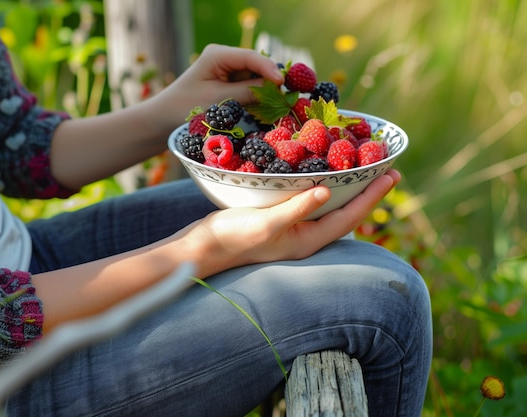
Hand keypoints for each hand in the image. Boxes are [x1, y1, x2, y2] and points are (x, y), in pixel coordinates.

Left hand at [151, 44, 283, 126]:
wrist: (163, 118)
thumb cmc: (185, 107)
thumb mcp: (218, 100)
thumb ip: (247, 92)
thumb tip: (274, 89)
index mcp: (218, 54)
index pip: (250, 57)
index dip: (268, 68)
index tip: (282, 83)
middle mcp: (224, 57)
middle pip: (255, 66)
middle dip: (269, 81)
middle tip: (284, 98)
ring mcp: (226, 70)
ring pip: (254, 78)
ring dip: (263, 91)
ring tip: (275, 105)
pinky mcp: (227, 83)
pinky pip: (247, 87)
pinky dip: (255, 97)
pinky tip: (262, 108)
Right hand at [182, 169, 400, 276]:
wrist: (202, 247)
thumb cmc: (232, 237)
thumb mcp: (267, 222)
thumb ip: (297, 208)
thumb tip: (328, 191)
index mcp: (307, 241)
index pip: (349, 217)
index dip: (372, 196)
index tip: (392, 175)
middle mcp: (304, 236)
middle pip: (344, 212)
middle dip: (366, 191)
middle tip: (387, 169)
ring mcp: (291, 228)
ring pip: (328, 206)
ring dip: (347, 187)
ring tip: (362, 167)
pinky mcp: (278, 218)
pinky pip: (308, 200)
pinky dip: (321, 184)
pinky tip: (320, 172)